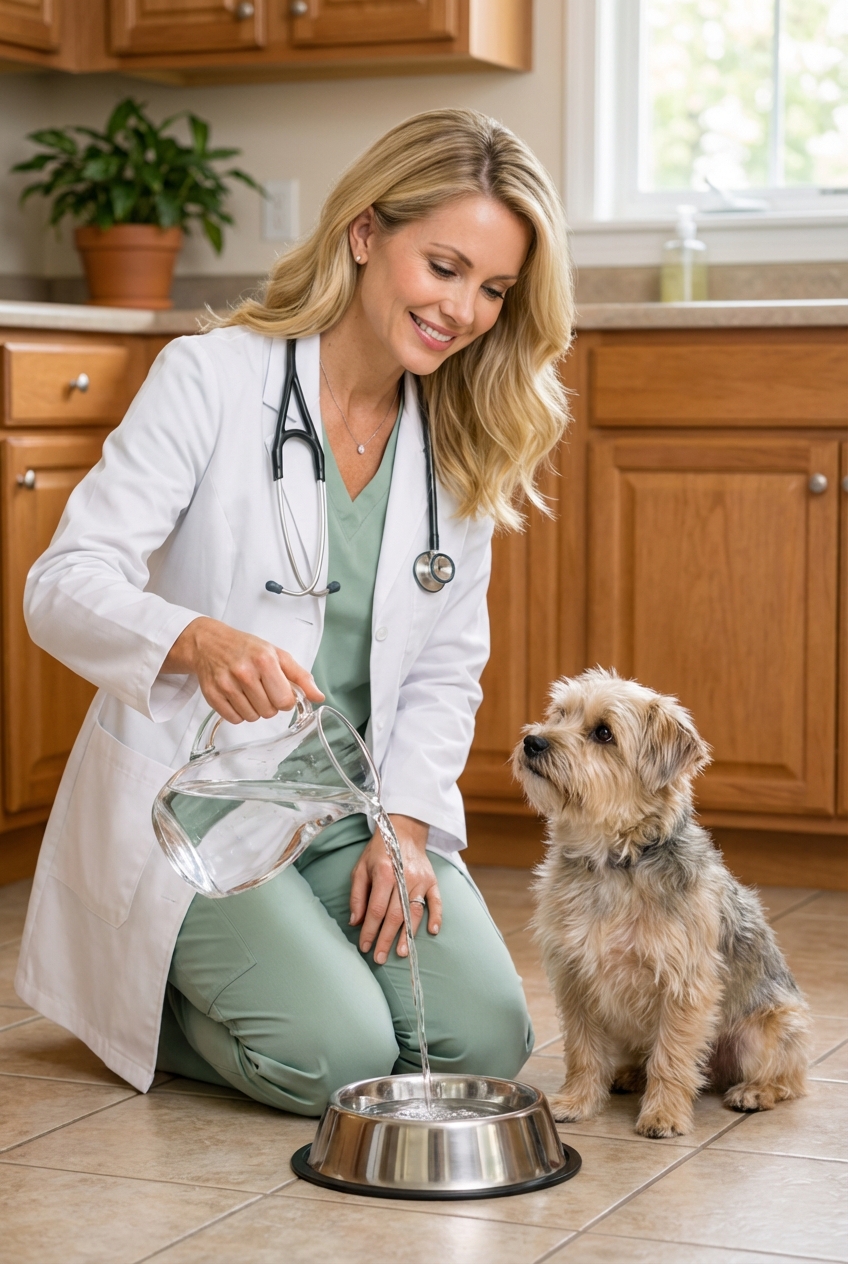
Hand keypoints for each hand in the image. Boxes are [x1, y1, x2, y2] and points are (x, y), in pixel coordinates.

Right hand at [163, 616, 323, 723]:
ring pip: (252, 717)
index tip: (279, 689)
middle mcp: (245, 672)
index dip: (285, 699)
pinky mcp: (212, 695)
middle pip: (269, 712)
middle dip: (270, 704)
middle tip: (262, 688)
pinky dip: (239, 713)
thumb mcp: (277, 654)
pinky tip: (237, 697)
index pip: (285, 701)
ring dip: (254, 709)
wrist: (209, 643)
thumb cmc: (246, 648)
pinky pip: (234, 719)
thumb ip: (300, 676)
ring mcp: (226, 684)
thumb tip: (318, 696)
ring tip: (249, 691)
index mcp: (265, 661)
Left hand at [350, 815, 441, 963]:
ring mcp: (421, 880)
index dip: (369, 930)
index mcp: (384, 873)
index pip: (376, 909)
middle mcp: (404, 877)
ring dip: (408, 935)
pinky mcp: (433, 880)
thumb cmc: (379, 850)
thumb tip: (355, 922)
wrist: (404, 830)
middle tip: (379, 958)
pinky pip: (436, 901)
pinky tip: (432, 931)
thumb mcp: (361, 867)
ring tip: (401, 952)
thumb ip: (357, 895)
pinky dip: (436, 917)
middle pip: (395, 915)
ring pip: (415, 912)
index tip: (364, 946)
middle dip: (386, 939)